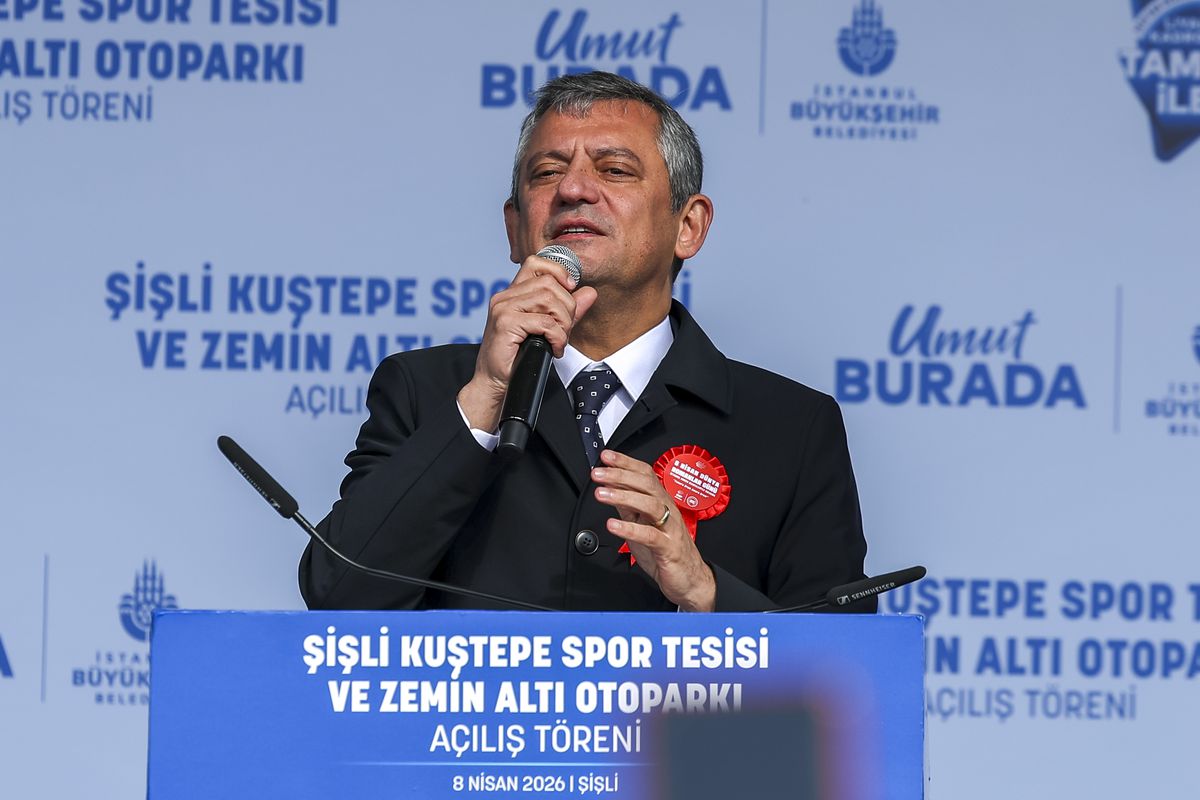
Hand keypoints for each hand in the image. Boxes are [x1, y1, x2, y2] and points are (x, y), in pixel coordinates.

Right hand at [457, 254, 597, 430]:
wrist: (495, 382)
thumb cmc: (517, 356)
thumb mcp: (548, 329)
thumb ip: (567, 310)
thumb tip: (590, 293)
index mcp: (513, 293)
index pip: (536, 262)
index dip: (558, 271)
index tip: (570, 290)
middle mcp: (505, 296)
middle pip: (549, 283)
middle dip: (566, 307)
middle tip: (564, 329)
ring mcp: (503, 308)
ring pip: (548, 300)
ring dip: (563, 323)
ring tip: (558, 340)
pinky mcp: (505, 323)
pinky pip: (544, 322)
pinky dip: (557, 337)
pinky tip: (553, 348)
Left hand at [591, 449, 715, 611]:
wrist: (689, 579)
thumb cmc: (666, 550)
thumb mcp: (641, 524)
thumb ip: (627, 506)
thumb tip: (610, 487)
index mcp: (661, 502)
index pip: (645, 474)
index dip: (626, 463)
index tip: (606, 457)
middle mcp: (667, 510)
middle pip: (647, 485)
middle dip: (621, 476)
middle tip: (599, 474)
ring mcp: (670, 528)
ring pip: (650, 505)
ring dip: (624, 497)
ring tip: (602, 495)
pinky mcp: (669, 548)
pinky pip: (650, 535)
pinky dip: (630, 528)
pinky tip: (613, 525)